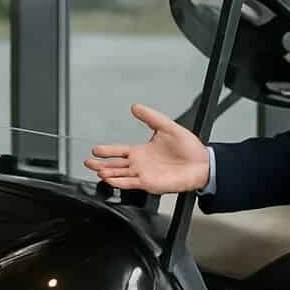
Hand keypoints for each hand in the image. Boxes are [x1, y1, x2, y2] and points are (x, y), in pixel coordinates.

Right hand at [83, 104, 211, 193]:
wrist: (202, 163)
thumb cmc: (189, 148)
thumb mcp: (167, 126)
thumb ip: (151, 117)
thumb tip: (135, 106)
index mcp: (142, 151)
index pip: (120, 151)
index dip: (107, 150)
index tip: (95, 149)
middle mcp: (140, 164)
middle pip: (115, 165)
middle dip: (100, 164)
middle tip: (88, 161)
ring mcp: (144, 175)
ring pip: (120, 175)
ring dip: (108, 173)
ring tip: (97, 170)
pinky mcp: (149, 183)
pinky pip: (131, 183)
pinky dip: (119, 182)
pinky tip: (110, 180)